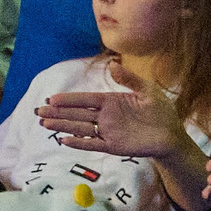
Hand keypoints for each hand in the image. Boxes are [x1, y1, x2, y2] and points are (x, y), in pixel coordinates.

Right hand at [37, 59, 185, 159]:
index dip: (68, 100)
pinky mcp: (113, 146)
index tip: (52, 98)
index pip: (85, 100)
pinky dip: (79, 143)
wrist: (171, 135)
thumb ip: (129, 79)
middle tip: (39, 111)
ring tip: (45, 123)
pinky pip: (93, 144)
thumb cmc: (160, 111)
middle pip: (76, 114)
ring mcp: (108, 132)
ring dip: (63, 126)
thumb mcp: (147, 90)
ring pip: (80, 128)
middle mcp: (105, 116)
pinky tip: (64, 141)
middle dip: (57, 112)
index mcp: (110, 101)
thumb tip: (112, 64)